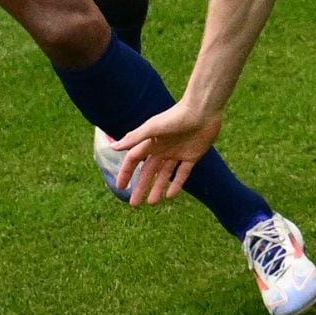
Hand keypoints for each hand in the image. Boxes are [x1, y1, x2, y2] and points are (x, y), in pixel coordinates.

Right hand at [110, 97, 224, 206]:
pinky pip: (183, 173)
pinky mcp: (192, 156)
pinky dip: (177, 184)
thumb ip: (134, 139)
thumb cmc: (175, 117)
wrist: (202, 111)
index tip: (121, 187)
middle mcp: (162, 149)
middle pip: (148, 171)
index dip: (126, 173)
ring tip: (151, 203)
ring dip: (157, 188)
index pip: (134, 160)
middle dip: (141, 186)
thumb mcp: (152, 128)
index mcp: (151, 142)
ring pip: (165, 175)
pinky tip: (170, 195)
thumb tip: (113, 147)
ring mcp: (177, 153)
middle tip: (134, 204)